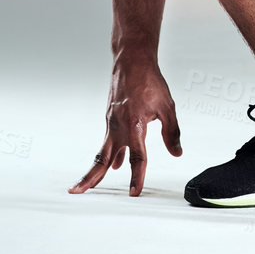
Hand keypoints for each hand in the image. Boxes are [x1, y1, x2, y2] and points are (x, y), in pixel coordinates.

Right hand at [69, 59, 181, 196]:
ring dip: (94, 170)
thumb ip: (172, 132)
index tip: (134, 192)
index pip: (137, 157)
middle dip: (90, 178)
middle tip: (77, 192)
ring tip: (85, 186)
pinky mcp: (110, 119)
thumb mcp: (168, 107)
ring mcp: (111, 123)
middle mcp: (119, 126)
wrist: (132, 61)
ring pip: (102, 152)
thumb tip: (177, 153)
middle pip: (103, 159)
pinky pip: (108, 141)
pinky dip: (108, 155)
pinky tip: (115, 164)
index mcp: (135, 124)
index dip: (137, 176)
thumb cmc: (150, 81)